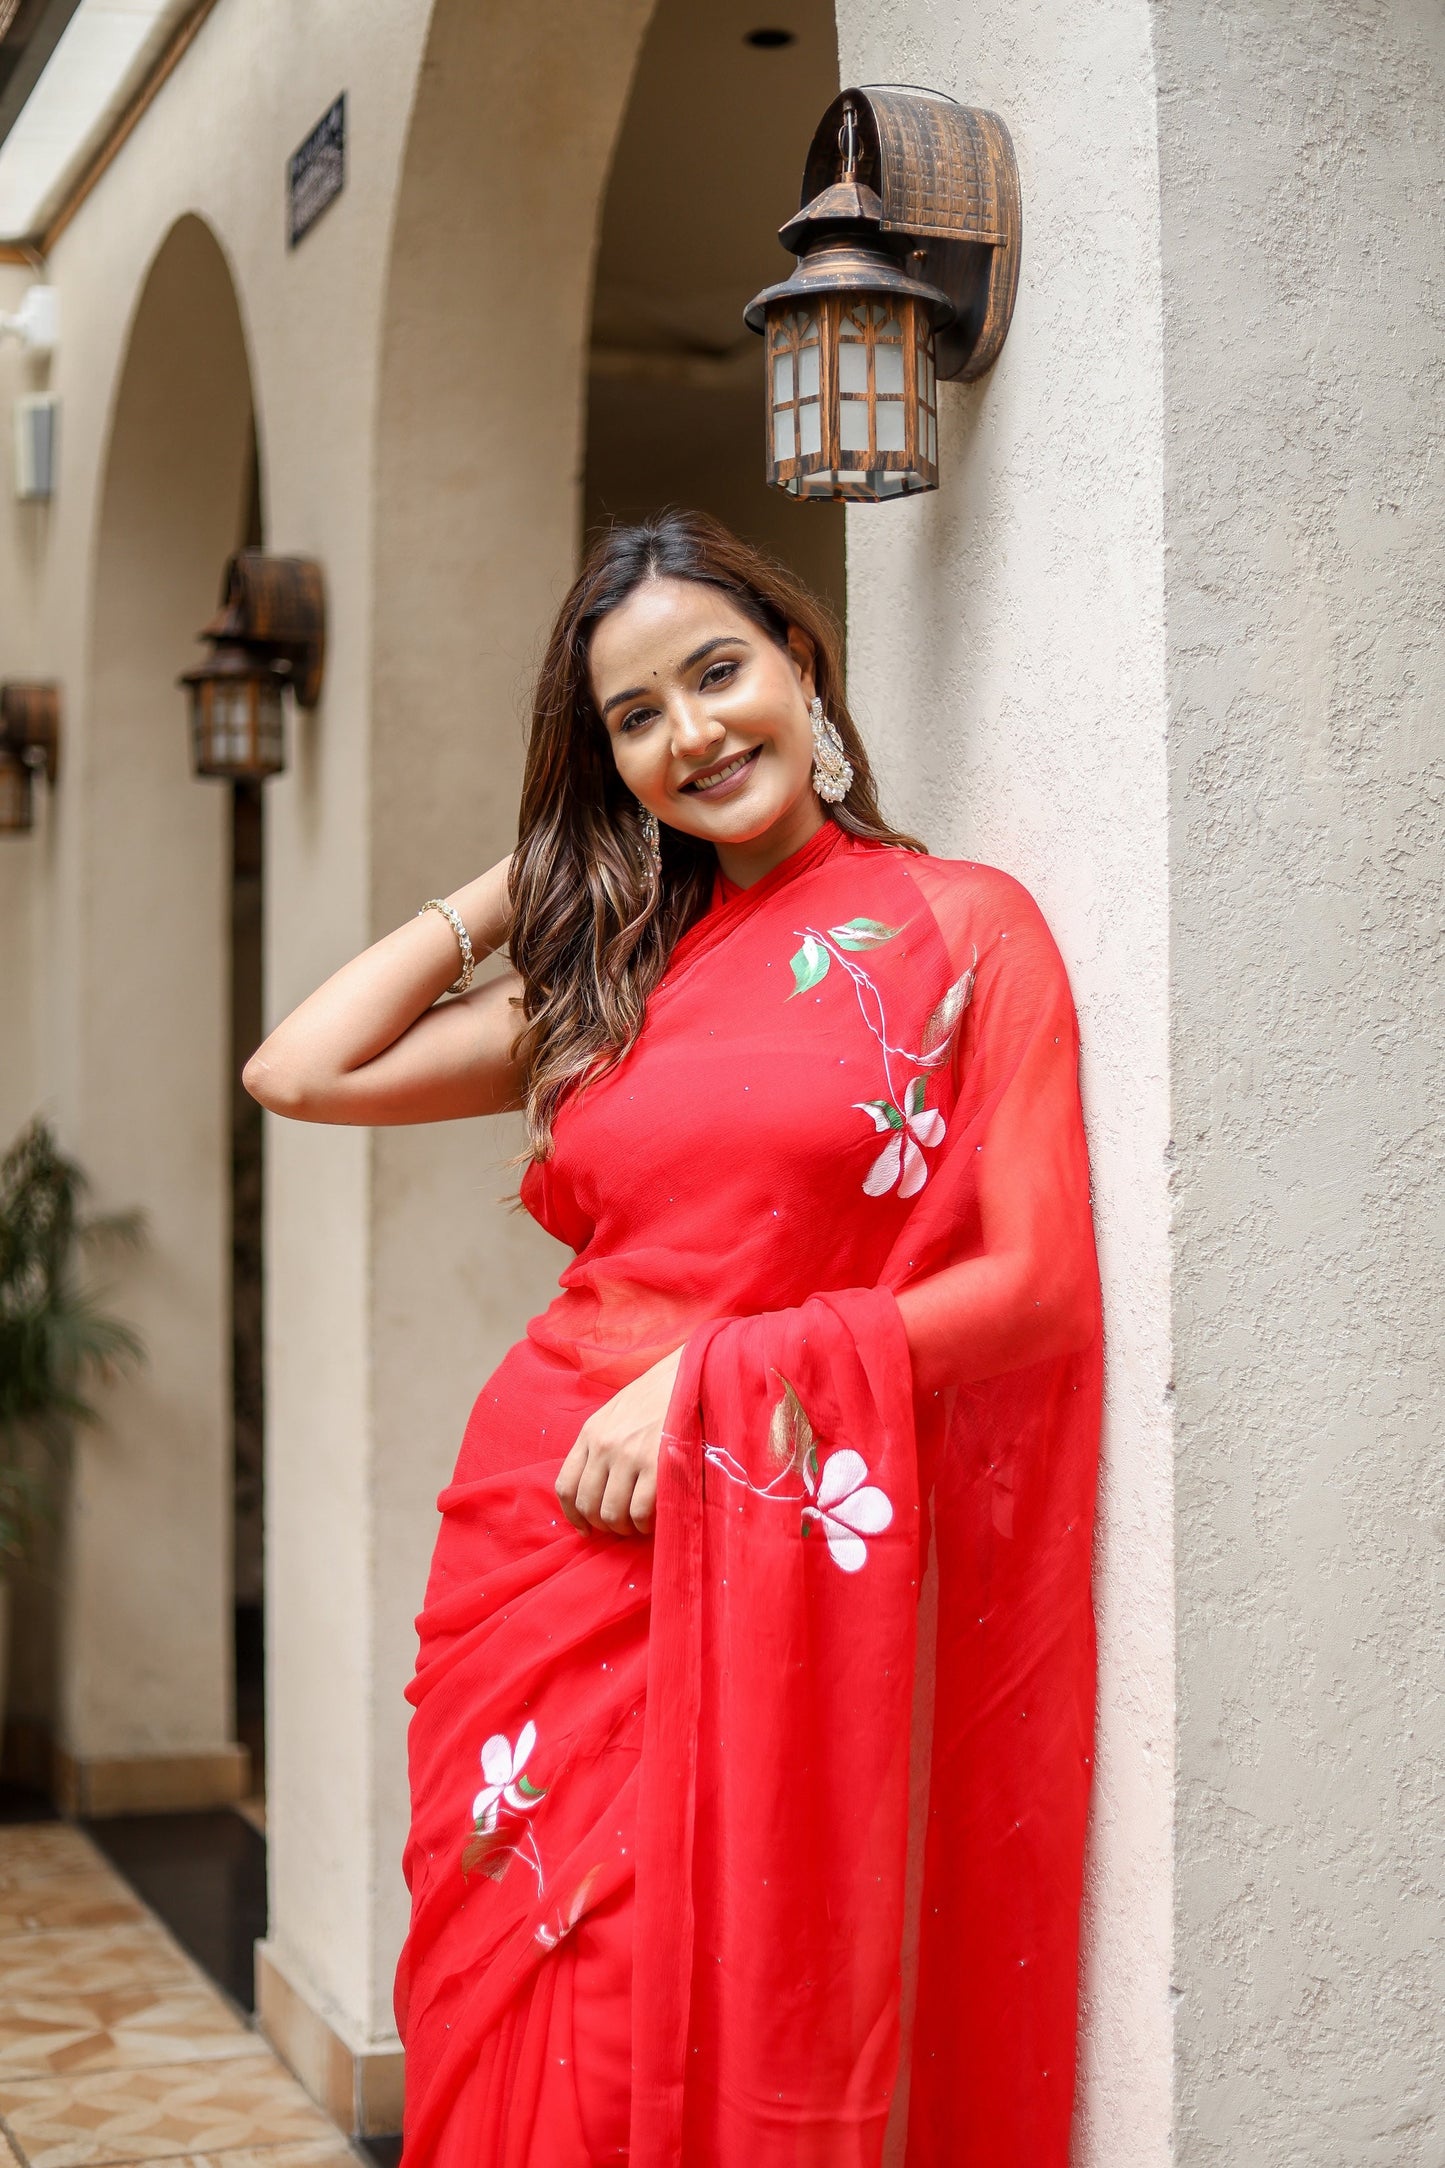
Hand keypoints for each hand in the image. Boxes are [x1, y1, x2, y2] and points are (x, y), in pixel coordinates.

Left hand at [554, 1347, 683, 1536]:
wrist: (692, 1375)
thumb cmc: (658, 1395)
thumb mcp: (618, 1413)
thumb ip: (603, 1444)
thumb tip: (599, 1487)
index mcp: (591, 1432)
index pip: (565, 1485)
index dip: (574, 1515)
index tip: (586, 1529)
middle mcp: (604, 1445)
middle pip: (588, 1505)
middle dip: (604, 1525)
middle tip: (622, 1526)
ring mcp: (629, 1456)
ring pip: (612, 1514)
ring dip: (625, 1528)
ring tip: (640, 1524)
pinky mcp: (657, 1465)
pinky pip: (640, 1512)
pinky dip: (646, 1525)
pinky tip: (656, 1519)